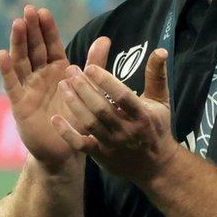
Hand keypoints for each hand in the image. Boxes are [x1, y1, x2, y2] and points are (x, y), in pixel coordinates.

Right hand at [0, 5, 108, 175]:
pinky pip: (12, 85)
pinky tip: (2, 55)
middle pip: (34, 48)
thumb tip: (105, 38)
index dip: (46, 29)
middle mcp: (41, 76)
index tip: (43, 11)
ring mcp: (28, 88)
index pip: (51, 44)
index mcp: (58, 70)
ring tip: (17, 24)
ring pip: (21, 61)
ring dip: (18, 43)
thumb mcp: (87, 88)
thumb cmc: (77, 118)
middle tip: (28, 10)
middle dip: (31, 29)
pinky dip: (6, 70)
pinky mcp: (20, 104)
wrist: (65, 150)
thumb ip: (94, 65)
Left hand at [50, 42, 179, 185]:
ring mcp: (112, 144)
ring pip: (89, 123)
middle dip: (84, 88)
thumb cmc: (157, 127)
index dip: (105, 81)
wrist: (156, 167)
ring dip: (74, 103)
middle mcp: (127, 130)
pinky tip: (55, 118)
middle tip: (71, 71)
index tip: (89, 67)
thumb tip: (160, 49)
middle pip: (101, 108)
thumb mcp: (161, 101)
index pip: (122, 96)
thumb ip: (157, 75)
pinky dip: (67, 132)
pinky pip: (81, 144)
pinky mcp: (100, 155)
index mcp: (142, 115)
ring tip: (62, 85)